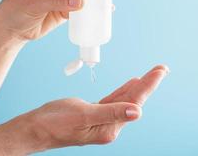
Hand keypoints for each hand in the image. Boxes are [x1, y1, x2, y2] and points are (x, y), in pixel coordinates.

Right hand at [12, 65, 168, 153]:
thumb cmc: (55, 123)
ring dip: (138, 86)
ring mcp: (102, 119)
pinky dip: (123, 90)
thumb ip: (111, 113)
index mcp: (110, 127)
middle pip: (133, 100)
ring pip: (125, 99)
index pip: (135, 102)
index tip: (160, 71)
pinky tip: (130, 84)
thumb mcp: (84, 116)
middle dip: (148, 83)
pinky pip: (114, 100)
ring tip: (150, 75)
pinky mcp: (95, 113)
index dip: (148, 85)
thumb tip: (136, 113)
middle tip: (161, 69)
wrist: (36, 128)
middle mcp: (110, 125)